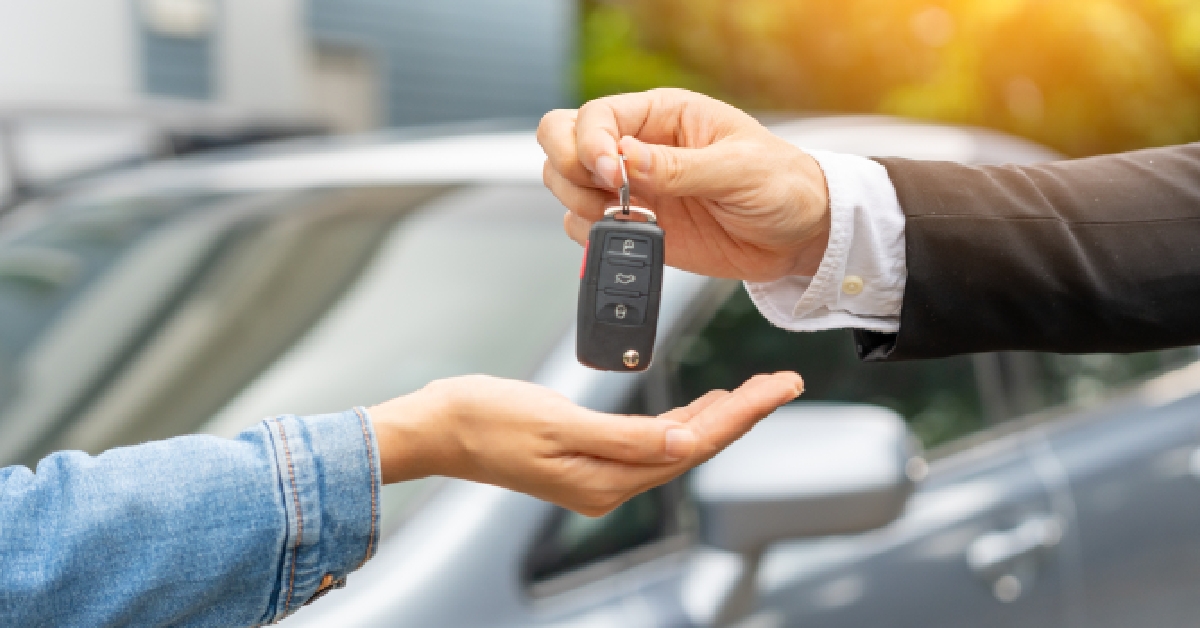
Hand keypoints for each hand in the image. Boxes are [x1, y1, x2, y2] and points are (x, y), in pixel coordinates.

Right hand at [369, 373, 802, 515]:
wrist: (436, 428)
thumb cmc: (485, 419)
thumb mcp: (556, 422)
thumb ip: (625, 438)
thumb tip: (685, 446)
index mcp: (606, 479)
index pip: (693, 445)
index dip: (742, 415)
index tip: (778, 388)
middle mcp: (609, 484)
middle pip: (694, 447)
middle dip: (742, 414)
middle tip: (782, 382)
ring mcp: (598, 474)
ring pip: (676, 444)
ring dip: (716, 417)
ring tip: (754, 391)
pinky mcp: (586, 457)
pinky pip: (649, 442)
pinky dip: (680, 421)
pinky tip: (697, 408)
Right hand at [538, 88, 830, 281]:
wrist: (800, 236)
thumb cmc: (781, 185)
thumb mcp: (738, 169)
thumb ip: (678, 167)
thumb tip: (625, 158)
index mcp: (662, 115)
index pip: (596, 116)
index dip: (590, 143)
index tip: (612, 173)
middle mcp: (638, 147)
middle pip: (563, 142)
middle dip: (570, 169)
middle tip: (604, 194)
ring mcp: (632, 189)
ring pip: (566, 185)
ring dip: (579, 204)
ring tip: (624, 218)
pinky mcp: (635, 226)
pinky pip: (585, 228)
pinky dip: (594, 237)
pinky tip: (632, 237)